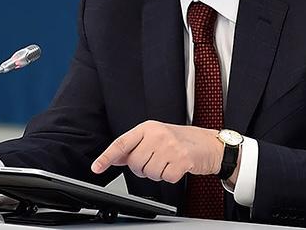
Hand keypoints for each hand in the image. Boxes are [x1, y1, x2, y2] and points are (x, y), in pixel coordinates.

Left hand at [91, 121, 222, 183]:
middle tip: (156, 161)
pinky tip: (177, 166)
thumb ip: (134, 147)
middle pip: (136, 164)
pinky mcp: (182, 159)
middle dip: (143, 169)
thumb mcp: (155, 138)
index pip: (122, 143)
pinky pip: (166, 178)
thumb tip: (113, 158)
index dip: (107, 157)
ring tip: (168, 162)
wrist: (209, 144)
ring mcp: (170, 146)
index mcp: (147, 128)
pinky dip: (171, 177)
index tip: (96, 167)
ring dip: (158, 174)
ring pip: (150, 173)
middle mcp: (157, 134)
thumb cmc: (180, 140)